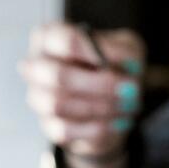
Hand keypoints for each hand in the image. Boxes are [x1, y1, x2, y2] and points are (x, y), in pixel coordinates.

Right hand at [19, 22, 144, 160]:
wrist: (113, 100)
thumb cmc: (114, 64)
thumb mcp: (125, 48)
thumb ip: (125, 52)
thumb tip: (127, 66)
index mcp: (50, 37)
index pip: (66, 41)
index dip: (95, 54)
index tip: (123, 62)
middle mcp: (36, 65)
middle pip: (58, 75)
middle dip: (100, 85)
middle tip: (131, 90)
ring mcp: (38, 97)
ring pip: (59, 105)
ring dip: (101, 107)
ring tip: (129, 106)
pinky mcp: (48, 125)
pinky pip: (65, 130)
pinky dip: (96, 127)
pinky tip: (117, 121)